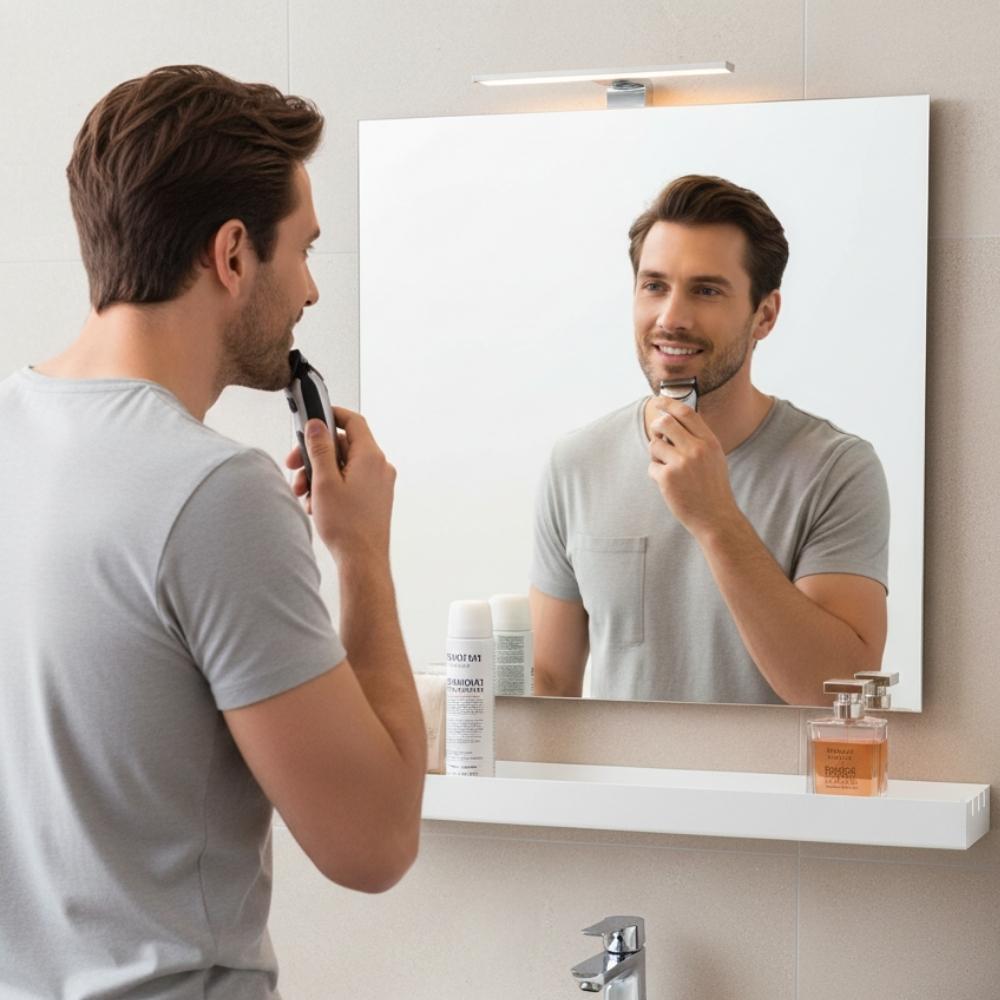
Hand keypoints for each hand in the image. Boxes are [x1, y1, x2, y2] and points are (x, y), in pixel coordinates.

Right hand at [285, 407, 395, 563]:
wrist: (363, 560)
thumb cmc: (346, 526)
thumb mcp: (324, 481)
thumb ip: (319, 449)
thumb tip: (317, 425)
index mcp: (370, 457)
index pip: (353, 421)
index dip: (332, 415)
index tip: (313, 418)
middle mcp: (379, 467)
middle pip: (344, 446)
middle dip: (315, 454)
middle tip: (294, 466)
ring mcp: (379, 483)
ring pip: (344, 466)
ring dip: (320, 474)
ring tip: (303, 492)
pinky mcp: (375, 498)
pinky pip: (351, 482)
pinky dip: (332, 486)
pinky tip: (316, 503)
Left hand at [647, 398, 740, 537]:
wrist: (716, 517)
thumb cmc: (712, 488)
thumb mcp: (714, 457)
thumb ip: (698, 439)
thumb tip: (673, 419)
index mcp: (709, 441)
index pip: (686, 412)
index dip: (669, 403)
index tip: (658, 400)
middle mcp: (696, 449)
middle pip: (665, 422)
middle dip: (656, 426)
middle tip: (657, 434)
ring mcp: (681, 463)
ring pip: (655, 445)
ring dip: (656, 454)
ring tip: (668, 468)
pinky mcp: (667, 477)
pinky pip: (652, 466)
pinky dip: (656, 474)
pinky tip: (669, 484)